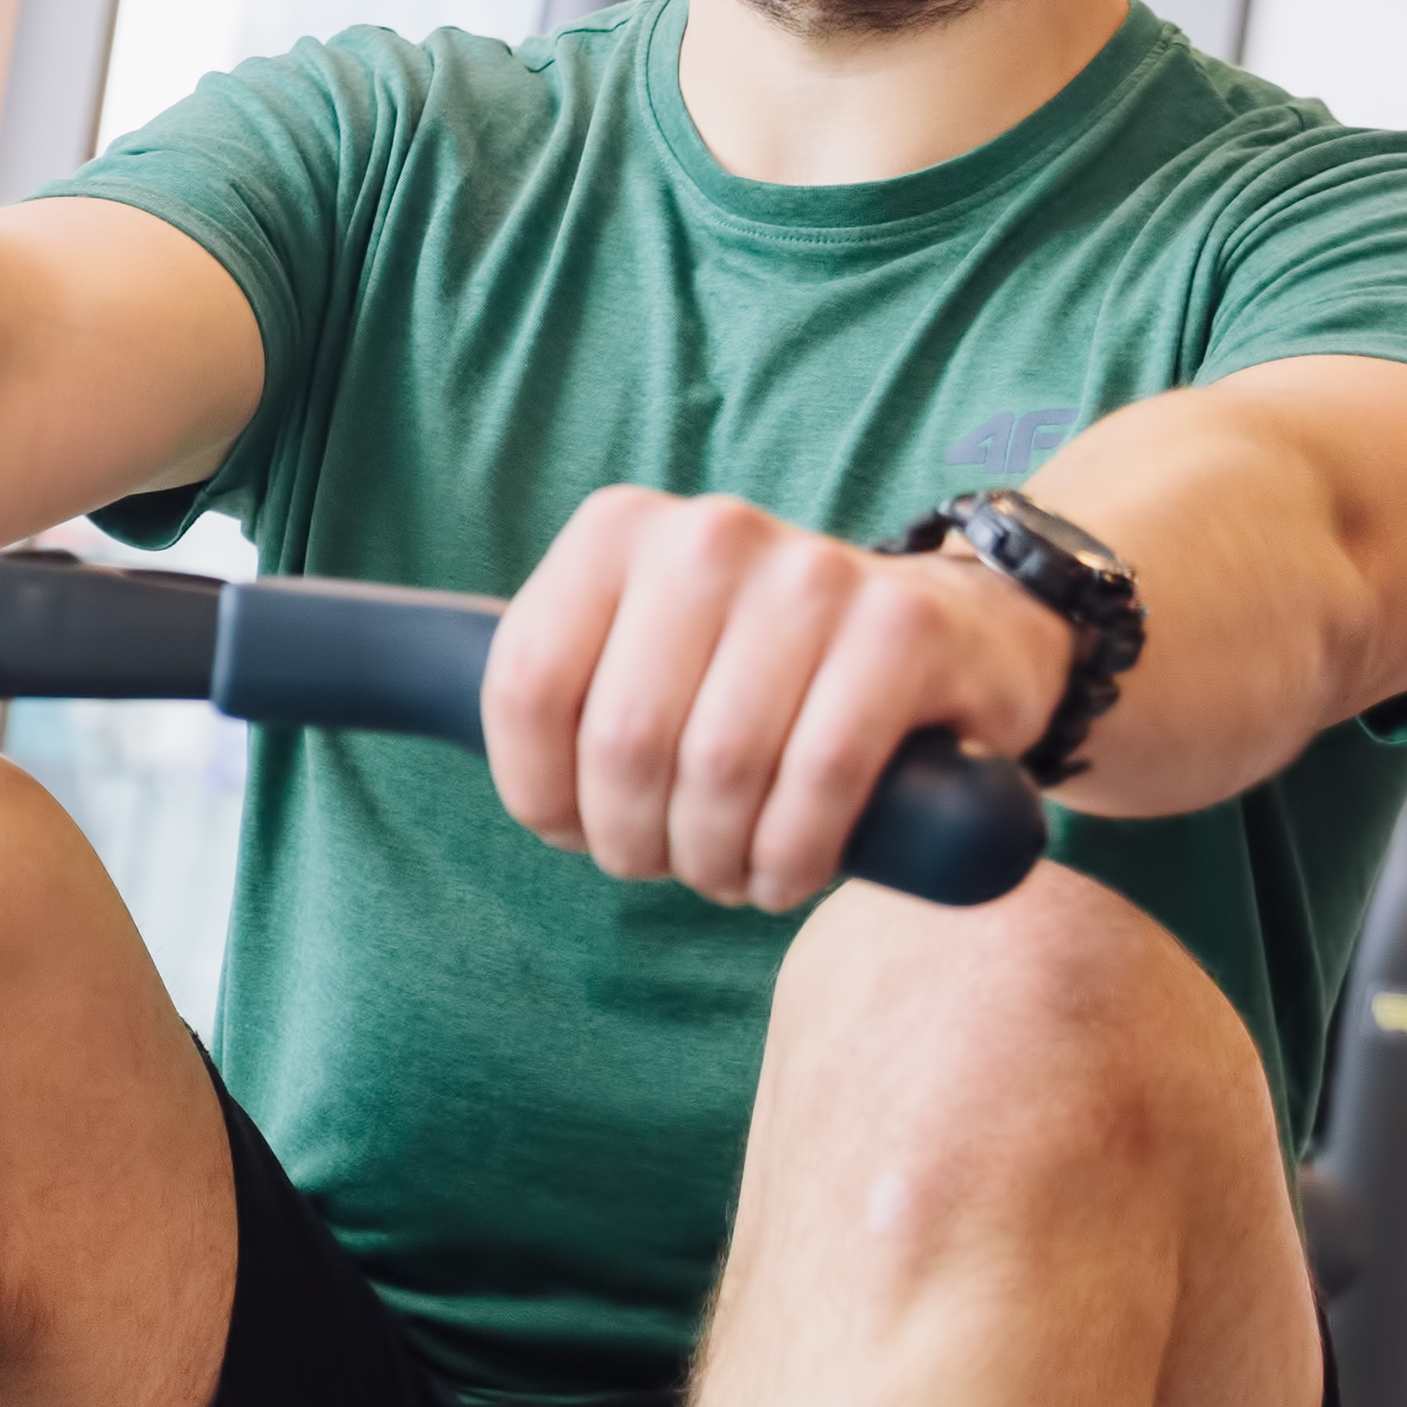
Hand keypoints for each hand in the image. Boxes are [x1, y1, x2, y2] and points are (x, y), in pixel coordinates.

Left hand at [479, 490, 1064, 906]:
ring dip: (714, 861)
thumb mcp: (642, 654)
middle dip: (633, 839)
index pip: (524, 685)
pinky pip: (819, 782)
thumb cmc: (762, 675)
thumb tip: (457, 752)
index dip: (536, 792)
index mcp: (618, 533)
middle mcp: (709, 535)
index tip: (570, 829)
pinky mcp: (904, 632)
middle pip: (622, 742)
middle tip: (667, 864)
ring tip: (728, 874)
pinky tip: (787, 872)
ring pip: (718, 771)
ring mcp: (814, 574)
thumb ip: (560, 692)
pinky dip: (792, 857)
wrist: (949, 634)